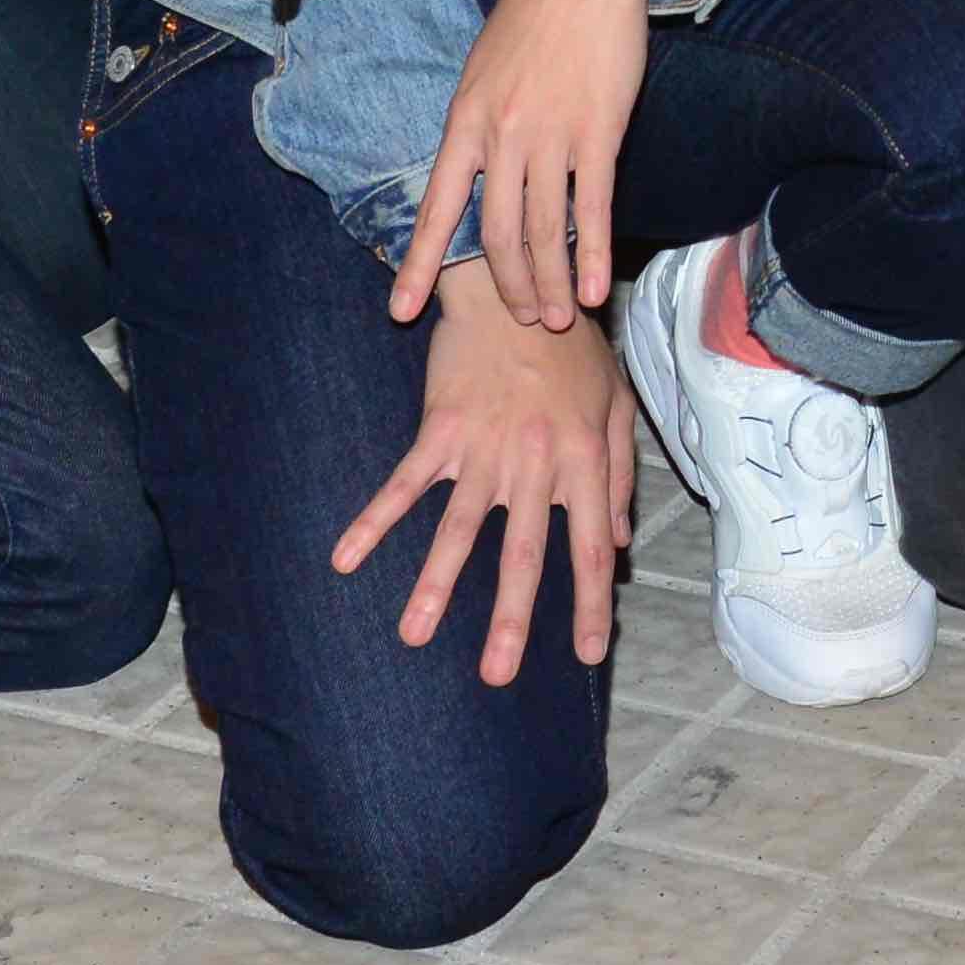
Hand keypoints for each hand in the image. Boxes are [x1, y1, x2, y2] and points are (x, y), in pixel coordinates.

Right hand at [333, 296, 626, 682]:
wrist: (512, 288)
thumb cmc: (570, 347)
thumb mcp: (613, 403)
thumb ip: (618, 472)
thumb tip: (618, 538)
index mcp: (584, 459)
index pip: (592, 546)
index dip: (591, 601)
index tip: (586, 652)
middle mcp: (537, 462)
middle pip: (523, 552)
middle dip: (509, 617)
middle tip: (495, 675)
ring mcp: (485, 448)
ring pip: (458, 527)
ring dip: (434, 583)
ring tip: (414, 635)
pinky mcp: (441, 430)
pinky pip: (404, 484)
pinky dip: (374, 521)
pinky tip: (345, 558)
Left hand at [393, 0, 668, 332]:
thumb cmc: (538, 8)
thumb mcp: (486, 63)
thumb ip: (480, 119)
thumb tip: (477, 167)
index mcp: (466, 118)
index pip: (439, 206)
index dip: (419, 263)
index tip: (402, 311)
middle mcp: (501, 133)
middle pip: (497, 232)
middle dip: (508, 285)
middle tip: (522, 322)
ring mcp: (550, 133)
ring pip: (545, 230)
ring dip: (550, 284)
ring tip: (559, 319)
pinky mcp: (598, 129)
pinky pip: (593, 207)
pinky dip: (593, 255)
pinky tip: (595, 288)